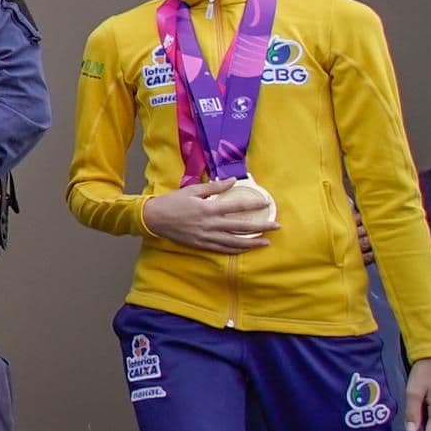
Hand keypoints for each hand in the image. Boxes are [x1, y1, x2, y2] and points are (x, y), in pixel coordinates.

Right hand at [141, 184, 275, 253]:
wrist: (154, 218)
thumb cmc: (172, 202)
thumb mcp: (192, 190)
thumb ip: (213, 187)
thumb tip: (232, 181)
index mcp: (208, 209)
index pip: (236, 206)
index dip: (253, 204)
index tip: (266, 203)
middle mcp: (210, 224)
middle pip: (241, 227)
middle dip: (261, 227)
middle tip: (276, 227)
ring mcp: (206, 236)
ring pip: (234, 242)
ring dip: (252, 243)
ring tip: (266, 242)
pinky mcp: (201, 245)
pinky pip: (222, 249)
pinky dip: (236, 250)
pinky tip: (245, 249)